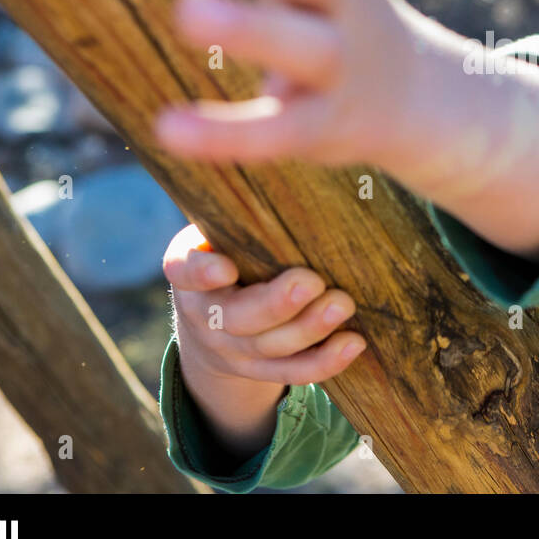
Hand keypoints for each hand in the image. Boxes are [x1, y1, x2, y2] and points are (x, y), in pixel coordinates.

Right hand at [163, 222, 365, 387]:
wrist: (211, 321)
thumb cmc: (230, 253)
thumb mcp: (222, 231)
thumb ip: (245, 214)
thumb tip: (290, 166)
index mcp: (189, 272)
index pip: (185, 271)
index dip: (202, 272)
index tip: (226, 266)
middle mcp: (204, 315)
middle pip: (237, 317)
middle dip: (276, 303)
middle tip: (311, 281)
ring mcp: (232, 349)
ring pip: (269, 347)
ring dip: (309, 328)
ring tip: (343, 305)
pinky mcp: (260, 370)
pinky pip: (291, 371)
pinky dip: (324, 362)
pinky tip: (353, 343)